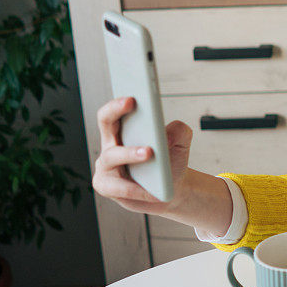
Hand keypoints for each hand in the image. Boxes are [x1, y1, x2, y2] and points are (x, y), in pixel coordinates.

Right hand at [92, 96, 192, 214]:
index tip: (132, 96)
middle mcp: (111, 144)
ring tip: (150, 152)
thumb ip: (180, 132)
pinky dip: (137, 188)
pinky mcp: (107, 187)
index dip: (119, 102)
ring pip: (112, 155)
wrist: (170, 190)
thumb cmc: (170, 163)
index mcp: (124, 130)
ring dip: (130, 153)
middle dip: (116, 110)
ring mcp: (106, 166)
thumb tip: (171, 129)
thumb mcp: (180, 145)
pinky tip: (152, 190)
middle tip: (132, 103)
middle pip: (105, 122)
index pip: (115, 110)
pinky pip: (118, 186)